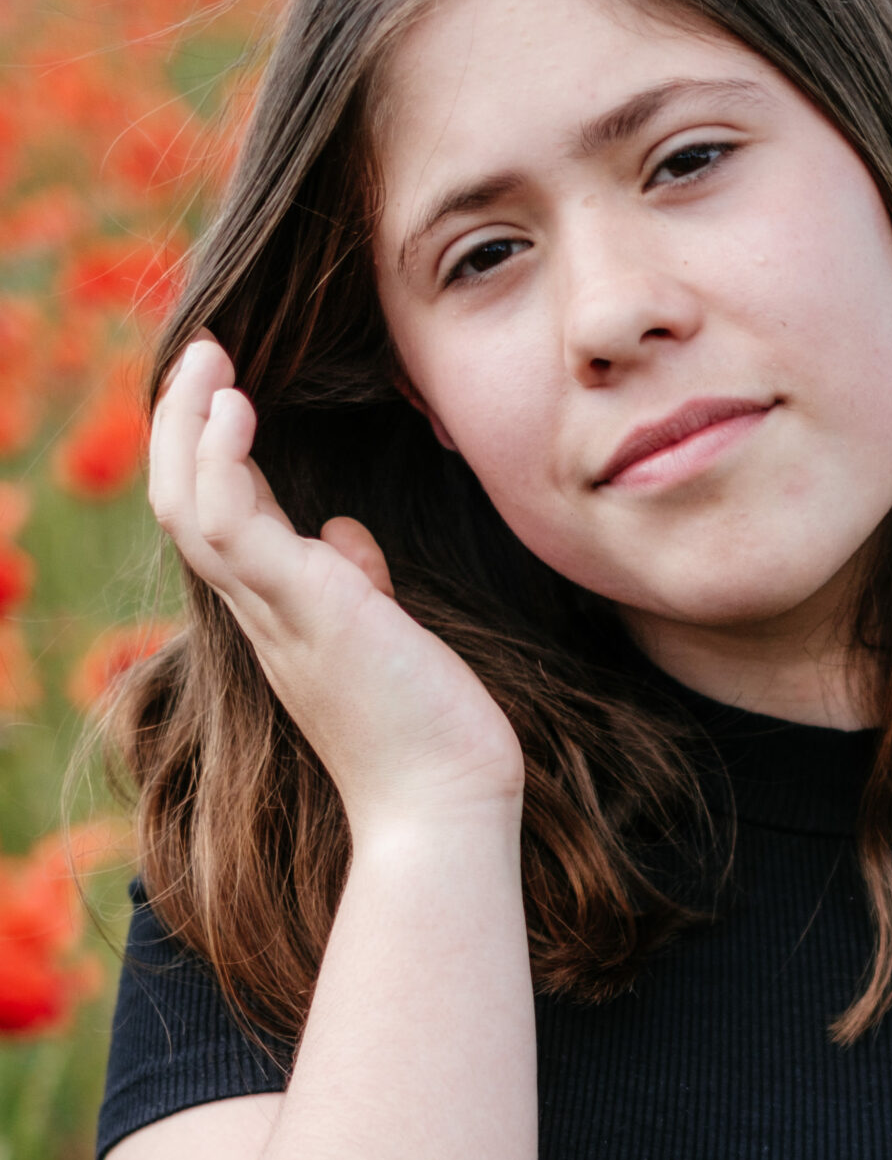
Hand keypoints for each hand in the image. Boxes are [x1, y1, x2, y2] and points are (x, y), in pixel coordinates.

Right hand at [150, 339, 525, 843]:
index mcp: (280, 613)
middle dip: (182, 422)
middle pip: (180, 501)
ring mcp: (274, 611)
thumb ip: (356, 581)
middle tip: (206, 353)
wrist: (444, 806)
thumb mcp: (388, 636)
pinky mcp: (301, 609)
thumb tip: (345, 535)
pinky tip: (239, 406)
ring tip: (212, 359)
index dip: (211, 450)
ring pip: (186, 503)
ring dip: (189, 423)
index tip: (226, 387)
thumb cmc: (429, 730)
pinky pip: (227, 522)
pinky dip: (221, 457)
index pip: (218, 517)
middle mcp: (262, 611)